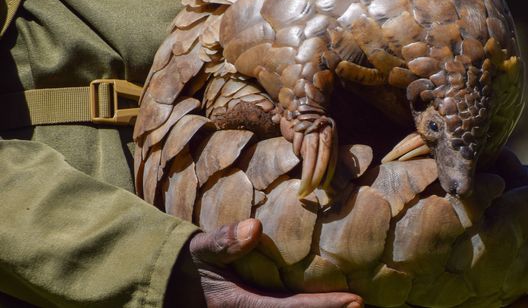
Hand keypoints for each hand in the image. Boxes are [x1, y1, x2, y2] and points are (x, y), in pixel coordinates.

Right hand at [166, 219, 362, 307]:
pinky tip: (322, 301)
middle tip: (364, 305)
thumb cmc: (184, 263)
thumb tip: (255, 227)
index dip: (324, 307)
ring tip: (352, 305)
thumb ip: (222, 240)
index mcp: (240, 304)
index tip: (356, 302)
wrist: (163, 283)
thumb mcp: (198, 249)